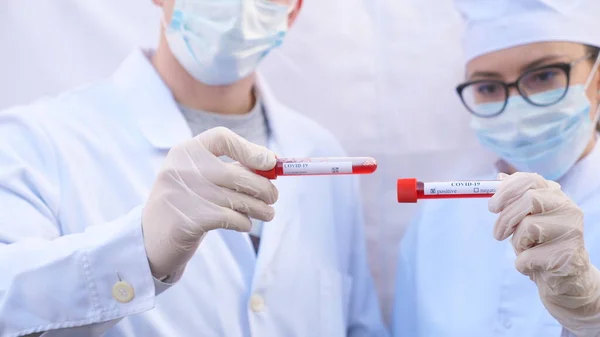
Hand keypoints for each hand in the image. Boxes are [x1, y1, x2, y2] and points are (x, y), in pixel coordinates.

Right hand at [141, 127, 277, 279]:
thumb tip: (272, 163)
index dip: (250, 150)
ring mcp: (183, 194)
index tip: (270, 162)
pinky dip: (243, 223)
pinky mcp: (189, 220)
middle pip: (236, 174)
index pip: (222, 138)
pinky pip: (231, 218)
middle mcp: (181, 168)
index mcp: (185, 151)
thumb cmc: (188, 202)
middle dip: (264, 187)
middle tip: (274, 197)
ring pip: (237, 200)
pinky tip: (244, 224)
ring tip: (268, 213)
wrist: (151, 238)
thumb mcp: (203, 178)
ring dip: (260, 209)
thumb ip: (232, 168)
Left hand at [489, 172, 599, 336]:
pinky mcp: (569, 255)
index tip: (492, 206)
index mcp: (555, 196)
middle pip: (529, 199)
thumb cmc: (540, 245)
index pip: (531, 179)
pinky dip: (522, 264)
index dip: (507, 190)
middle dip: (506, 218)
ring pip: (528, 227)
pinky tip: (534, 267)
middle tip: (497, 234)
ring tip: (526, 250)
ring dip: (516, 243)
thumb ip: (514, 200)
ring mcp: (572, 231)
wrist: (565, 281)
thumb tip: (499, 177)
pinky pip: (529, 256)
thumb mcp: (525, 220)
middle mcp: (568, 209)